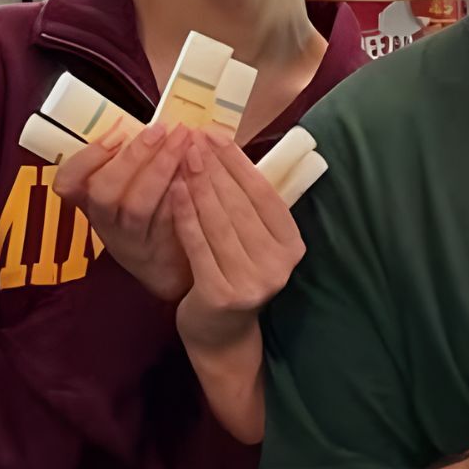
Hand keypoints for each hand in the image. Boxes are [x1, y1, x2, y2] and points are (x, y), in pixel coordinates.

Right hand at [52, 121, 193, 302]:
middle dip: (132, 156)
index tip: (118, 131)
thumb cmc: (151, 215)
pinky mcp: (161, 250)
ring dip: (161, 169)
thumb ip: (134, 162)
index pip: (69, 182)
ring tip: (185, 141)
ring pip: (137, 207)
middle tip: (161, 129)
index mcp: (91, 202)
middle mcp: (106, 223)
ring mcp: (132, 241)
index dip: (88, 157)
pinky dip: (183, 194)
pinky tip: (199, 170)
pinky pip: (170, 221)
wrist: (172, 269)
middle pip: (105, 193)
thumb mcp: (129, 190)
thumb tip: (157, 122)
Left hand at [171, 129, 305, 356]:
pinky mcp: (222, 294)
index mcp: (292, 245)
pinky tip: (175, 189)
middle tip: (191, 139)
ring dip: (198, 184)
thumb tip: (222, 149)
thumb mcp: (252, 240)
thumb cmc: (233, 274)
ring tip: (181, 156)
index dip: (238, 161)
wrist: (221, 333)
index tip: (214, 134)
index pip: (264, 193)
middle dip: (213, 167)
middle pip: (239, 204)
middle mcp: (279, 265)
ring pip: (219, 221)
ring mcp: (252, 282)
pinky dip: (185, 214)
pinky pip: (199, 244)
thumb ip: (246, 205)